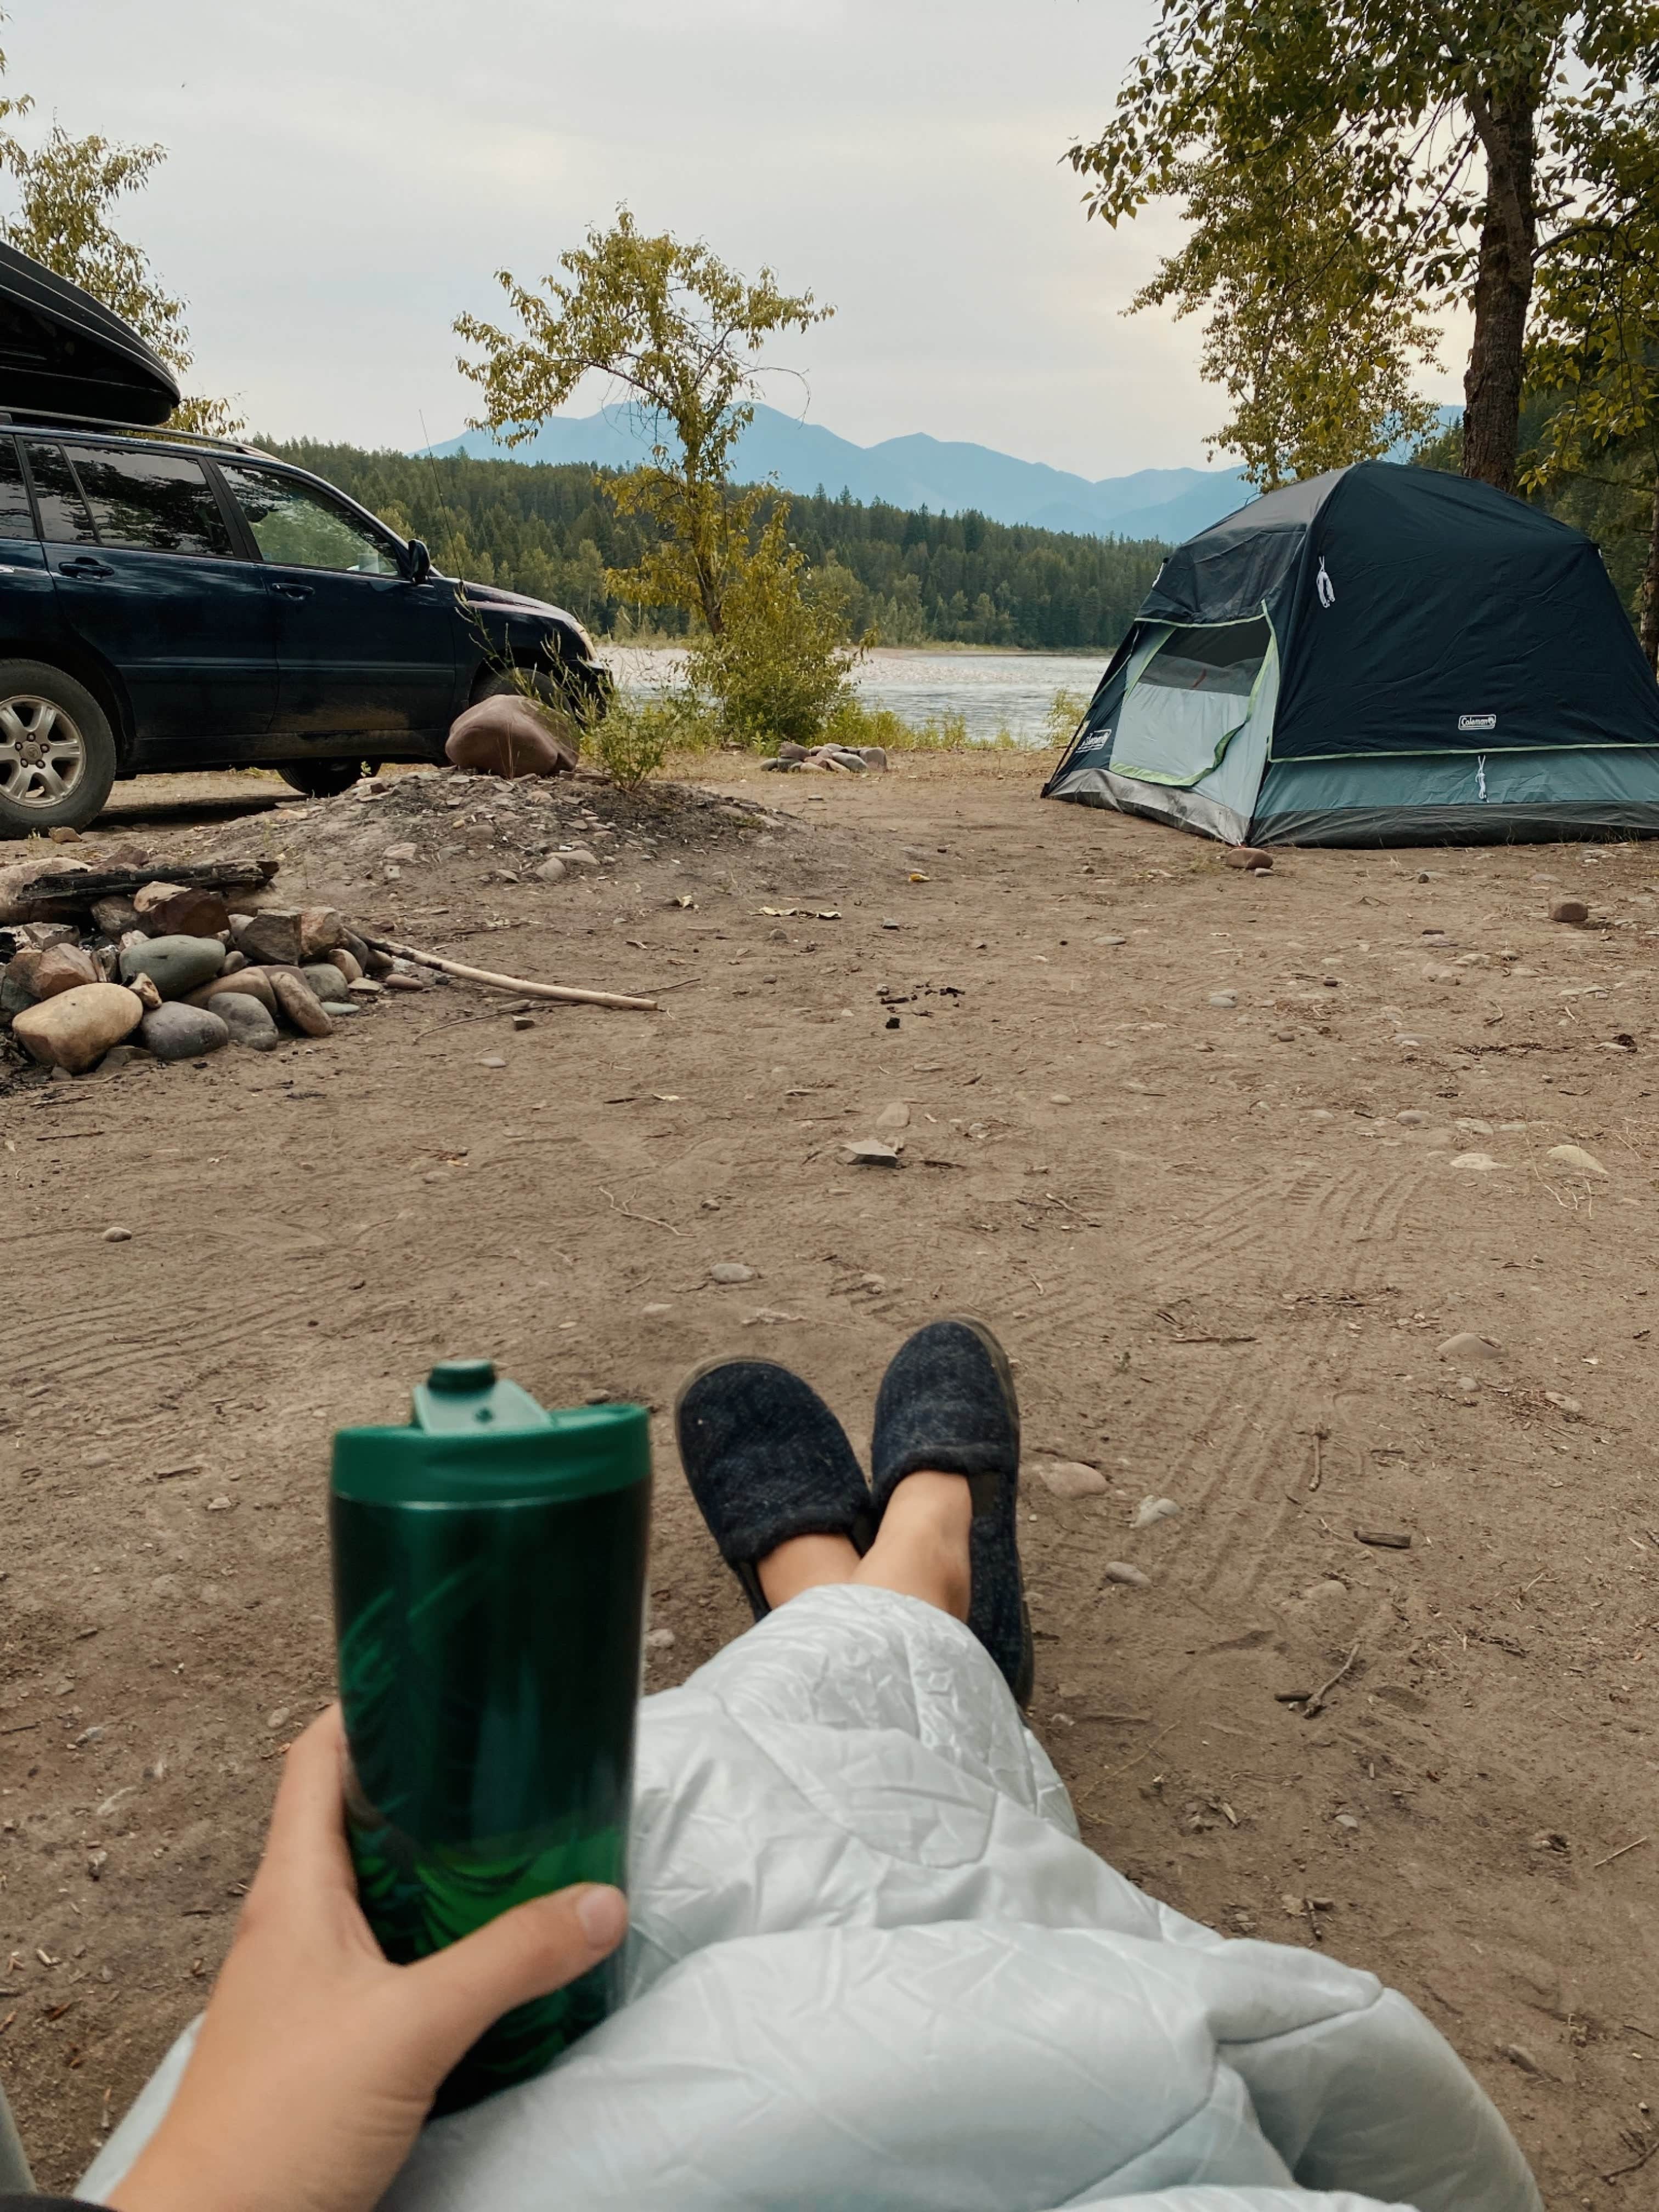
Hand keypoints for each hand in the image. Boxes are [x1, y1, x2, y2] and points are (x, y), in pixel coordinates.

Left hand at [109, 1705, 626, 2211]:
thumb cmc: (277, 2125)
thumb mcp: (411, 2029)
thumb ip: (508, 1961)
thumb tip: (599, 1902)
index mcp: (293, 1889)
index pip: (318, 1758)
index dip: (370, 1705)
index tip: (438, 1678)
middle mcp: (291, 1922)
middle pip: (352, 1817)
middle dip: (427, 1786)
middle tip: (502, 1765)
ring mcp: (302, 1979)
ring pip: (371, 1888)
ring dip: (433, 1865)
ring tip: (509, 1848)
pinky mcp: (322, 2032)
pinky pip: (380, 1952)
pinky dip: (430, 1932)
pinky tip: (479, 1951)